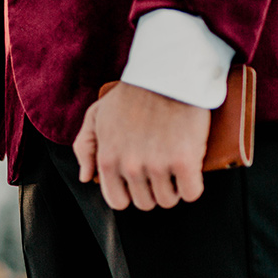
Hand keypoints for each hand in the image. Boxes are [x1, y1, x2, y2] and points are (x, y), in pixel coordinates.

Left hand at [72, 82, 209, 210]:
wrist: (167, 74)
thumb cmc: (132, 93)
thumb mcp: (97, 114)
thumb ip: (85, 147)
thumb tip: (85, 177)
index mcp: (107, 158)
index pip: (116, 200)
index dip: (129, 192)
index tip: (139, 180)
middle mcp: (129, 166)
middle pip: (145, 203)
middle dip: (152, 189)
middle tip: (160, 168)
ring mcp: (157, 166)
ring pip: (168, 200)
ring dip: (173, 188)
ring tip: (174, 166)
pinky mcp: (184, 162)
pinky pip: (191, 193)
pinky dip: (192, 185)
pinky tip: (190, 168)